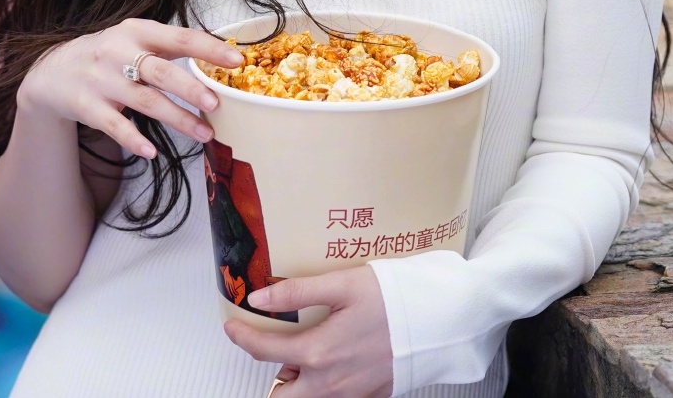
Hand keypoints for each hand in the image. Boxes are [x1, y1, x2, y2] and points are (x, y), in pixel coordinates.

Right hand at [16, 19, 244, 157]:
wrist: (51, 72)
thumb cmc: (107, 56)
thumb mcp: (132, 40)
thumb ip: (167, 49)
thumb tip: (218, 62)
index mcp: (136, 31)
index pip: (179, 37)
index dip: (209, 48)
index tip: (238, 60)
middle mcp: (118, 52)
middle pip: (160, 71)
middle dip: (190, 88)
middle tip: (216, 103)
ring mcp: (100, 79)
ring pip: (144, 101)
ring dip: (177, 118)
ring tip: (204, 133)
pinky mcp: (86, 105)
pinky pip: (114, 125)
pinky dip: (133, 139)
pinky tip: (152, 152)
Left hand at [226, 266, 393, 397]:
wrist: (439, 321)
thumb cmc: (395, 300)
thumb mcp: (342, 285)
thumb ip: (296, 292)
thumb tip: (259, 297)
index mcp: (318, 353)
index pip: (263, 352)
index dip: (241, 338)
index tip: (233, 327)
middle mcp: (331, 382)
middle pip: (282, 395)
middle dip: (272, 376)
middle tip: (273, 350)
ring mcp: (351, 393)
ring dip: (299, 382)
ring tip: (306, 352)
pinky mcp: (370, 396)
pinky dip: (327, 385)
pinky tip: (336, 361)